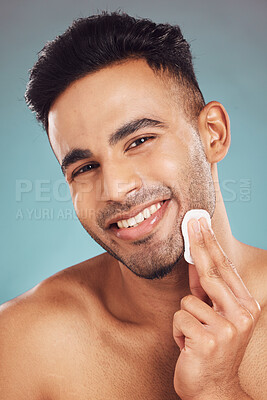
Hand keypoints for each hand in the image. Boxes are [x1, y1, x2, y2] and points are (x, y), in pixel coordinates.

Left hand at [173, 217, 260, 399]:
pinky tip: (188, 346)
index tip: (200, 223)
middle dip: (199, 245)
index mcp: (246, 306)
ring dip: (184, 318)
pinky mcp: (208, 340)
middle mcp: (242, 315)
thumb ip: (206, 290)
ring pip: (188, 300)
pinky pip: (180, 318)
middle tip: (192, 222)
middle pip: (212, 273)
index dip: (210, 244)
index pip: (224, 269)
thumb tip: (194, 259)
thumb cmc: (211, 348)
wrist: (213, 390)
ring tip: (194, 336)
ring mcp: (227, 328)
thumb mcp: (213, 316)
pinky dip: (178, 332)